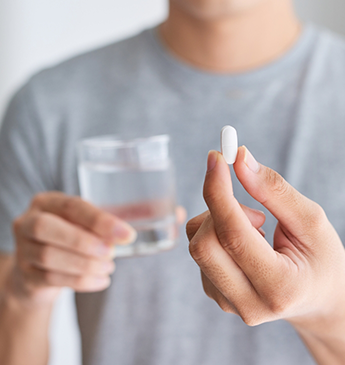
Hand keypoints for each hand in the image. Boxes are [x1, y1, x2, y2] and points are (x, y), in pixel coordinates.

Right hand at [6, 192, 186, 306]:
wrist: (42, 266)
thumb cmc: (79, 236)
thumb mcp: (97, 222)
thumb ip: (133, 215)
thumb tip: (178, 213)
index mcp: (49, 201)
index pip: (72, 205)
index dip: (99, 220)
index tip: (127, 234)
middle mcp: (30, 220)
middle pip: (48, 229)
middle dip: (85, 242)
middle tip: (114, 254)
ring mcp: (22, 249)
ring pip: (48, 256)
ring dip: (84, 265)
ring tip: (109, 268)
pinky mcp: (25, 275)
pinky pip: (50, 279)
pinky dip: (80, 281)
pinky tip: (101, 281)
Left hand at [187, 147, 344, 329]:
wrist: (320, 299)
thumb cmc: (322, 257)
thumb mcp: (312, 220)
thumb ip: (275, 190)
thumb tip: (239, 160)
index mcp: (280, 287)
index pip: (233, 236)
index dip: (219, 192)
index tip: (216, 158)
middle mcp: (249, 304)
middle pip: (204, 245)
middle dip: (220, 209)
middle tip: (255, 208)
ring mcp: (229, 304)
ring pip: (197, 246)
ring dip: (222, 222)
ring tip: (260, 230)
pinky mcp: (217, 296)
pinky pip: (201, 253)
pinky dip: (219, 234)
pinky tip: (248, 244)